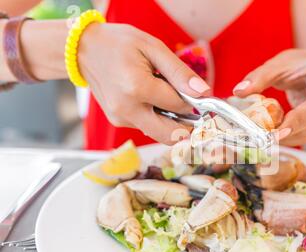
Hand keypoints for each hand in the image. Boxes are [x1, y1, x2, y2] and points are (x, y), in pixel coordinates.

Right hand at [78, 23, 210, 144]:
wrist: (85, 49)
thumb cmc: (119, 44)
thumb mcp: (153, 48)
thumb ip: (180, 73)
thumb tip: (203, 93)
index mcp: (136, 88)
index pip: (180, 107)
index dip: (194, 102)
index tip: (198, 94)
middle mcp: (127, 109)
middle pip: (170, 136)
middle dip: (187, 125)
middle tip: (191, 107)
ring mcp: (121, 118)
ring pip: (160, 133)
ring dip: (171, 120)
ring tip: (163, 94)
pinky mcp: (118, 121)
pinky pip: (148, 126)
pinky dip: (156, 116)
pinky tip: (150, 98)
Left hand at [233, 49, 305, 145]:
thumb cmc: (294, 63)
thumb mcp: (276, 65)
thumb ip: (258, 77)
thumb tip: (239, 91)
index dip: (300, 120)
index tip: (277, 132)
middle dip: (291, 133)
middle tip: (266, 141)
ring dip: (291, 139)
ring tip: (267, 140)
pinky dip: (295, 138)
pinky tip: (278, 138)